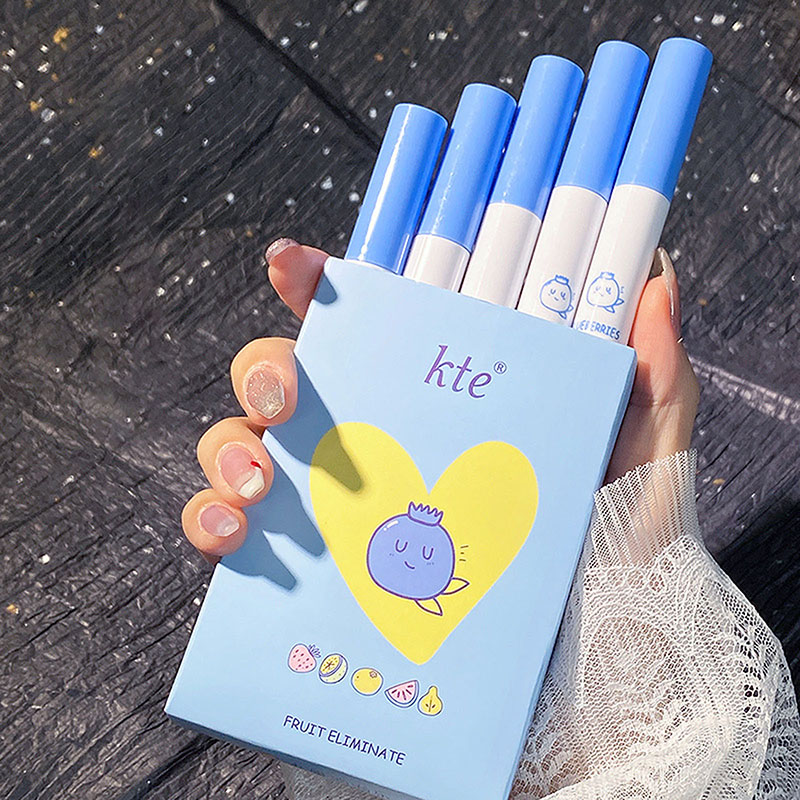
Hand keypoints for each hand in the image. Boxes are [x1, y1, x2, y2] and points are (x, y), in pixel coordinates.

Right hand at [182, 240, 698, 561]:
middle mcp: (377, 448)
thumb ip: (652, 382)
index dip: (320, 287)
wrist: (579, 693)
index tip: (294, 266)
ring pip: (244, 447)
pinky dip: (212, 524)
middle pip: (289, 378)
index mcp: (437, 407)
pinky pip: (231, 535)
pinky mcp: (309, 573)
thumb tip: (652, 282)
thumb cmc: (613, 578)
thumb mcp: (642, 469)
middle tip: (285, 397)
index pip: (369, 330)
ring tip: (259, 484)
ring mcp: (337, 509)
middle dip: (264, 367)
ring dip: (229, 449)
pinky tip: (232, 536)